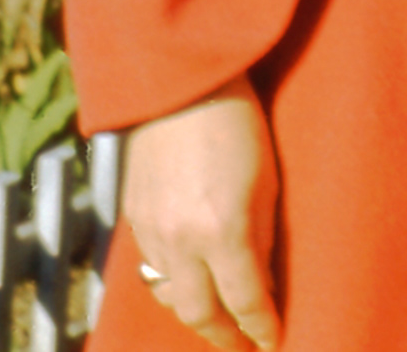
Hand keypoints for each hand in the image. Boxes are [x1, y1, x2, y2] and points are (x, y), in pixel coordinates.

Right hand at [124, 75, 283, 348]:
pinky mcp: (132, 216)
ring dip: (195, 312)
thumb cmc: (237, 122)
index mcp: (222, 230)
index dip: (262, 330)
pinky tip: (189, 277)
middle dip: (224, 337)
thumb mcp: (268, 181)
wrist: (177, 82)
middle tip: (244, 344)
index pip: (245, 303)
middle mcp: (181, 239)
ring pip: (169, 296)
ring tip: (217, 316)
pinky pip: (150, 267)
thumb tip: (263, 286)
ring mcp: (151, 229)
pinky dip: (172, 281)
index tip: (274, 341)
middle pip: (199, 315)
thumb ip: (263, 240)